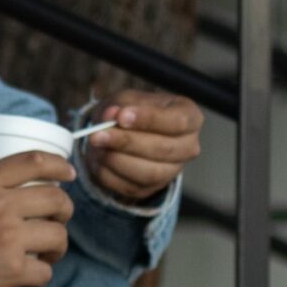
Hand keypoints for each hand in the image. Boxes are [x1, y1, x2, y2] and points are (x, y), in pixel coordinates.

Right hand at [0, 149, 73, 286]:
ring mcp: (7, 238)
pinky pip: (45, 272)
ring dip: (56, 249)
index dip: (59, 165)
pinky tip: (24, 280)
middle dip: (64, 212)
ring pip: (58, 237)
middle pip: (56, 199)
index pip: (34, 161)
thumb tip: (23, 201)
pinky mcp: (11, 270)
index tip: (68, 174)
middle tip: (55, 223)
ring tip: (43, 255)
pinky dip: (37, 278)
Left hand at [84, 91, 202, 203]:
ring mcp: (173, 170)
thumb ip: (120, 105)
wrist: (126, 132)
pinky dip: (111, 174)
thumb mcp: (127, 99)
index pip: (177, 121)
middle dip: (126, 142)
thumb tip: (111, 116)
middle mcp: (188, 146)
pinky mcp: (154, 187)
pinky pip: (132, 187)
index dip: (149, 120)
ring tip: (96, 145)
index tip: (122, 117)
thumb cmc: (133, 111)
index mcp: (190, 117)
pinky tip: (99, 159)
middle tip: (97, 135)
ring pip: (149, 173)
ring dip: (116, 160)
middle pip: (162, 149)